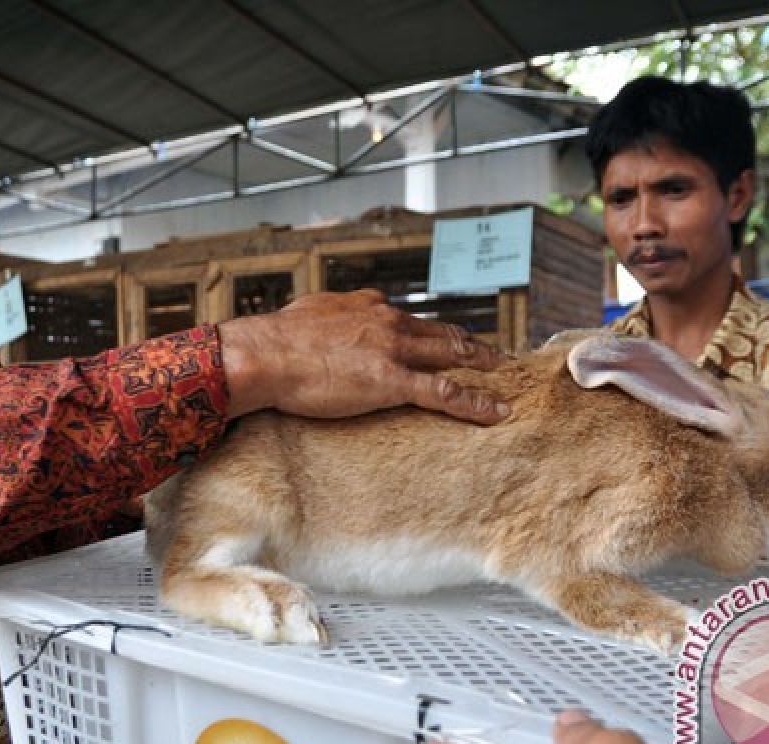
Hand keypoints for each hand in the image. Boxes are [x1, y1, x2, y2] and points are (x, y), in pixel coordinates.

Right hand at [218, 289, 508, 423]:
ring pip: (452, 355)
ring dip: (482, 364)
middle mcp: (389, 322)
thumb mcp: (308, 314)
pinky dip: (475, 403)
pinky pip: (446, 393)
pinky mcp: (393, 381)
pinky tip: (495, 412)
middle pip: (441, 332)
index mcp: (368, 306)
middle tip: (492, 353)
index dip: (430, 330)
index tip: (442, 338)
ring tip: (502, 374)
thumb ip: (329, 317)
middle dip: (469, 343)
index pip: (409, 318)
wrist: (266, 354)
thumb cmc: (276, 340)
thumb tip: (325, 321)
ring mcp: (394, 350)